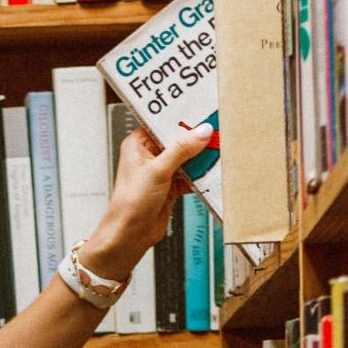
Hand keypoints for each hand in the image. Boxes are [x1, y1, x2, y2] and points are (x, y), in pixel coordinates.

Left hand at [80, 122, 214, 280]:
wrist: (131, 234)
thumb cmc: (130, 203)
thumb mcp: (158, 170)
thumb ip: (181, 150)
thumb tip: (201, 132)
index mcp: (138, 144)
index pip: (162, 123)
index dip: (181, 118)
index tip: (202, 113)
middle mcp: (149, 155)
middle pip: (178, 140)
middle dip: (195, 139)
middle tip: (215, 132)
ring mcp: (161, 171)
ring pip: (186, 158)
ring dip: (200, 158)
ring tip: (217, 150)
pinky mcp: (171, 186)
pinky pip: (190, 175)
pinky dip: (201, 175)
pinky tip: (211, 171)